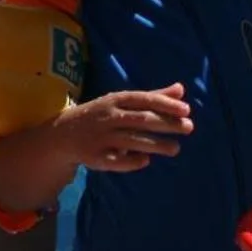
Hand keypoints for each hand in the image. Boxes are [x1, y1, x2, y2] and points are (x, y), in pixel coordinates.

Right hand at [51, 83, 191, 172]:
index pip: (143, 99)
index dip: (165, 104)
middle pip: (141, 120)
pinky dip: (132, 161)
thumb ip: (152, 97)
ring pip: (132, 141)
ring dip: (156, 145)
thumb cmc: (102, 115)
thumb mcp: (122, 102)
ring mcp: (101, 137)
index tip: (186, 110)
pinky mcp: (95, 157)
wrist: (62, 133)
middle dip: (166, 124)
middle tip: (189, 128)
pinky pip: (117, 161)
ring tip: (175, 148)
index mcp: (115, 100)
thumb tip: (181, 90)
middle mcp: (108, 117)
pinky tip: (146, 160)